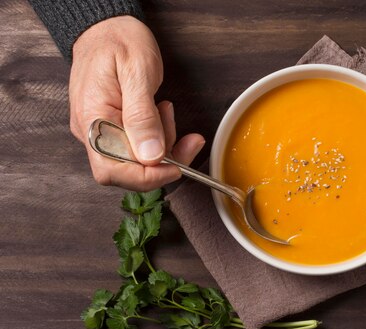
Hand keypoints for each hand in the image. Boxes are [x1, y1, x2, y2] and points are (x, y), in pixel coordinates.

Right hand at [69, 16, 204, 190]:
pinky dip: (157, 138)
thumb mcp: (138, 73)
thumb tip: (151, 155)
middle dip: (162, 161)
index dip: (148, 176)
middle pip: (126, 171)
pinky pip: (136, 147)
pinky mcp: (111, 128)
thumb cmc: (119, 42)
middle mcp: (91, 131)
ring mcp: (100, 131)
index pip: (114, 170)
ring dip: (162, 146)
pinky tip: (162, 115)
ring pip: (135, 161)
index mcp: (92, 119)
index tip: (177, 166)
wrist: (106, 27)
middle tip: (186, 139)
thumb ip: (143, 117)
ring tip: (167, 111)